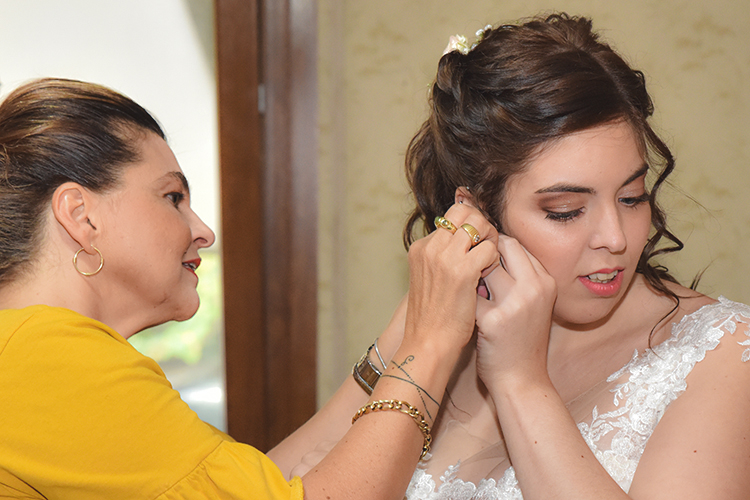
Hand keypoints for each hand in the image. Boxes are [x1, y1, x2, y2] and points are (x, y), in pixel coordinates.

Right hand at [403, 204, 499, 356]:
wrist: (429, 345)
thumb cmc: (434, 319)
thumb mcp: (431, 282)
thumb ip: (445, 260)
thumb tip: (468, 245)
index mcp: (421, 248)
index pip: (450, 217)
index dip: (470, 224)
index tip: (481, 240)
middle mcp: (430, 247)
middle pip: (463, 212)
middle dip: (482, 223)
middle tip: (491, 243)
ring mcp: (445, 257)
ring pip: (478, 225)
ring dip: (491, 238)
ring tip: (494, 260)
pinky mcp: (462, 271)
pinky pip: (490, 249)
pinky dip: (496, 259)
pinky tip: (493, 276)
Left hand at [474, 234, 556, 391]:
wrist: (522, 381)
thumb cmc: (521, 341)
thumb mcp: (533, 303)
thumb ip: (520, 277)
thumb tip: (489, 248)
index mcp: (545, 281)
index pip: (515, 244)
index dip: (493, 247)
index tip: (479, 257)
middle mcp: (534, 288)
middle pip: (501, 248)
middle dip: (481, 253)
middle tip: (468, 266)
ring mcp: (515, 303)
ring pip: (483, 266)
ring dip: (470, 274)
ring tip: (463, 286)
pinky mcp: (493, 320)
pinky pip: (468, 294)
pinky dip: (461, 296)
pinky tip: (458, 305)